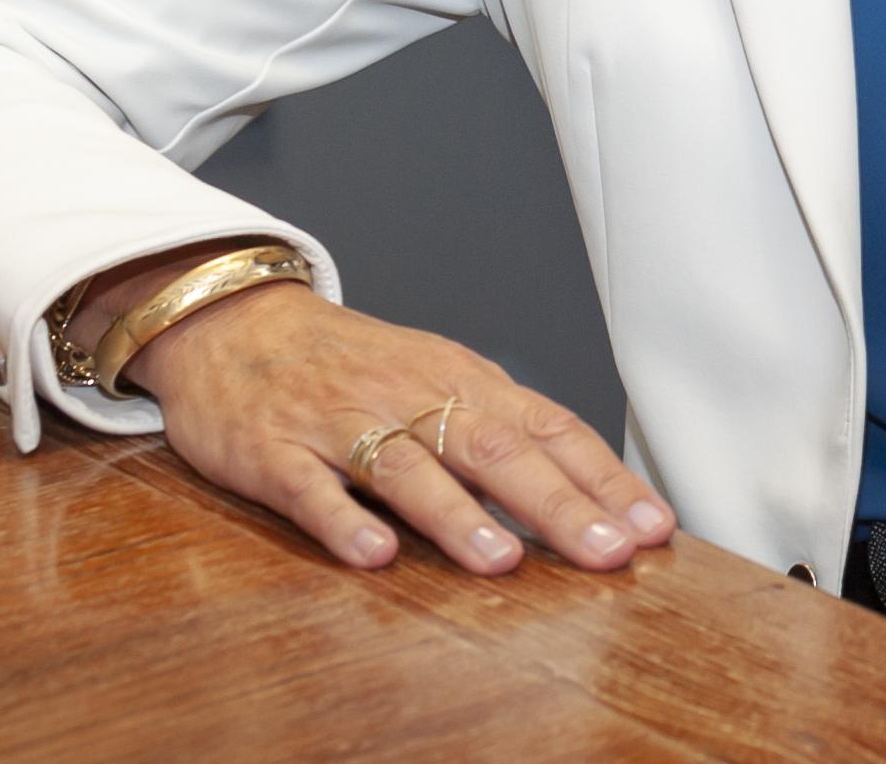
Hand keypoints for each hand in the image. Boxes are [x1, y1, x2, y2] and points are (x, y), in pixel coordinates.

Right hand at [120, 278, 674, 575]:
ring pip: (407, 467)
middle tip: (607, 552)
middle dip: (558, 504)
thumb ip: (502, 436)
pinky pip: (311, 488)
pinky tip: (374, 555)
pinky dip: (342, 522)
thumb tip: (588, 501)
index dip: (603, 479)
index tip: (652, 527)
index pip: (550, 428)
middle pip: (496, 449)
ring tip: (502, 562)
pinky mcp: (274, 451)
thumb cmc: (352, 364)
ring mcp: (340, 423)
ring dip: (457, 516)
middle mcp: (411, 397)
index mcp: (462, 382)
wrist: (233, 323)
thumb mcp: (437, 382)